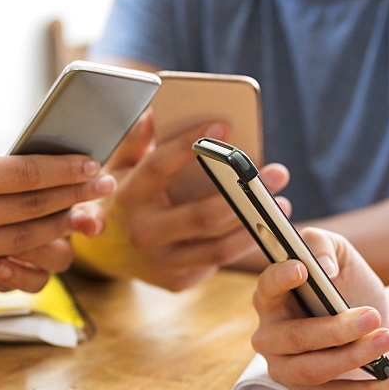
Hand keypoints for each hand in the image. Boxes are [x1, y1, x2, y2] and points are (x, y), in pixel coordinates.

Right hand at [0, 151, 114, 291]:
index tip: (91, 164)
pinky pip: (1, 262)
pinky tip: (46, 243)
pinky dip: (28, 252)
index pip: (25, 175)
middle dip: (77, 196)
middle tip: (105, 187)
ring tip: (82, 215)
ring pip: (26, 239)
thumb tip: (12, 177)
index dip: (65, 170)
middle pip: (35, 207)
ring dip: (62, 227)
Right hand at [71, 115, 289, 290]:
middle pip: (200, 215)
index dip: (189, 145)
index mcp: (128, 195)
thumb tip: (158, 108)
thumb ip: (138, 138)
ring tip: (282, 204)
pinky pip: (217, 262)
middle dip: (243, 193)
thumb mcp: (121, 166)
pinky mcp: (176, 281)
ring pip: (217, 248)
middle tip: (275, 173)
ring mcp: (159, 262)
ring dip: (256, 226)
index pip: (159, 166)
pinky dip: (245, 244)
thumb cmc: (125, 198)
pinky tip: (265, 226)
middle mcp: (142, 231)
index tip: (224, 125)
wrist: (107, 253)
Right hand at [251, 228, 388, 389]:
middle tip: (373, 316)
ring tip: (388, 339)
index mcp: (271, 299)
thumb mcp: (339, 254)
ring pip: (313, 371)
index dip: (280, 279)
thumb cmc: (348, 286)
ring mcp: (285, 370)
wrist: (373, 322)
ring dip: (354, 358)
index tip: (302, 270)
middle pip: (295, 338)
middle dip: (336, 330)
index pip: (266, 288)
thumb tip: (322, 266)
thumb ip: (323, 245)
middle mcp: (270, 337)